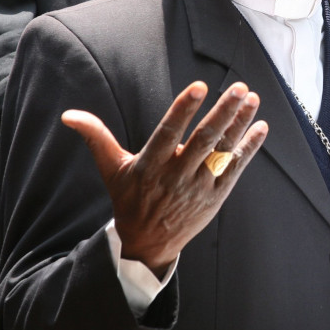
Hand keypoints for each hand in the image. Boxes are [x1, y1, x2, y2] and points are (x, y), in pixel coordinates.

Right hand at [62, 81, 267, 276]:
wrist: (147, 243)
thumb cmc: (129, 198)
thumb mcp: (112, 169)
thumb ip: (96, 138)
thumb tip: (69, 115)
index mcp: (150, 165)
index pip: (168, 132)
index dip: (183, 110)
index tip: (199, 86)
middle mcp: (176, 176)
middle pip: (203, 140)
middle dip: (223, 112)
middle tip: (239, 88)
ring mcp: (199, 187)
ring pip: (223, 151)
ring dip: (240, 124)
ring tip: (252, 98)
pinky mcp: (216, 196)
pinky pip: (236, 168)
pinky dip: (249, 147)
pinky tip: (260, 126)